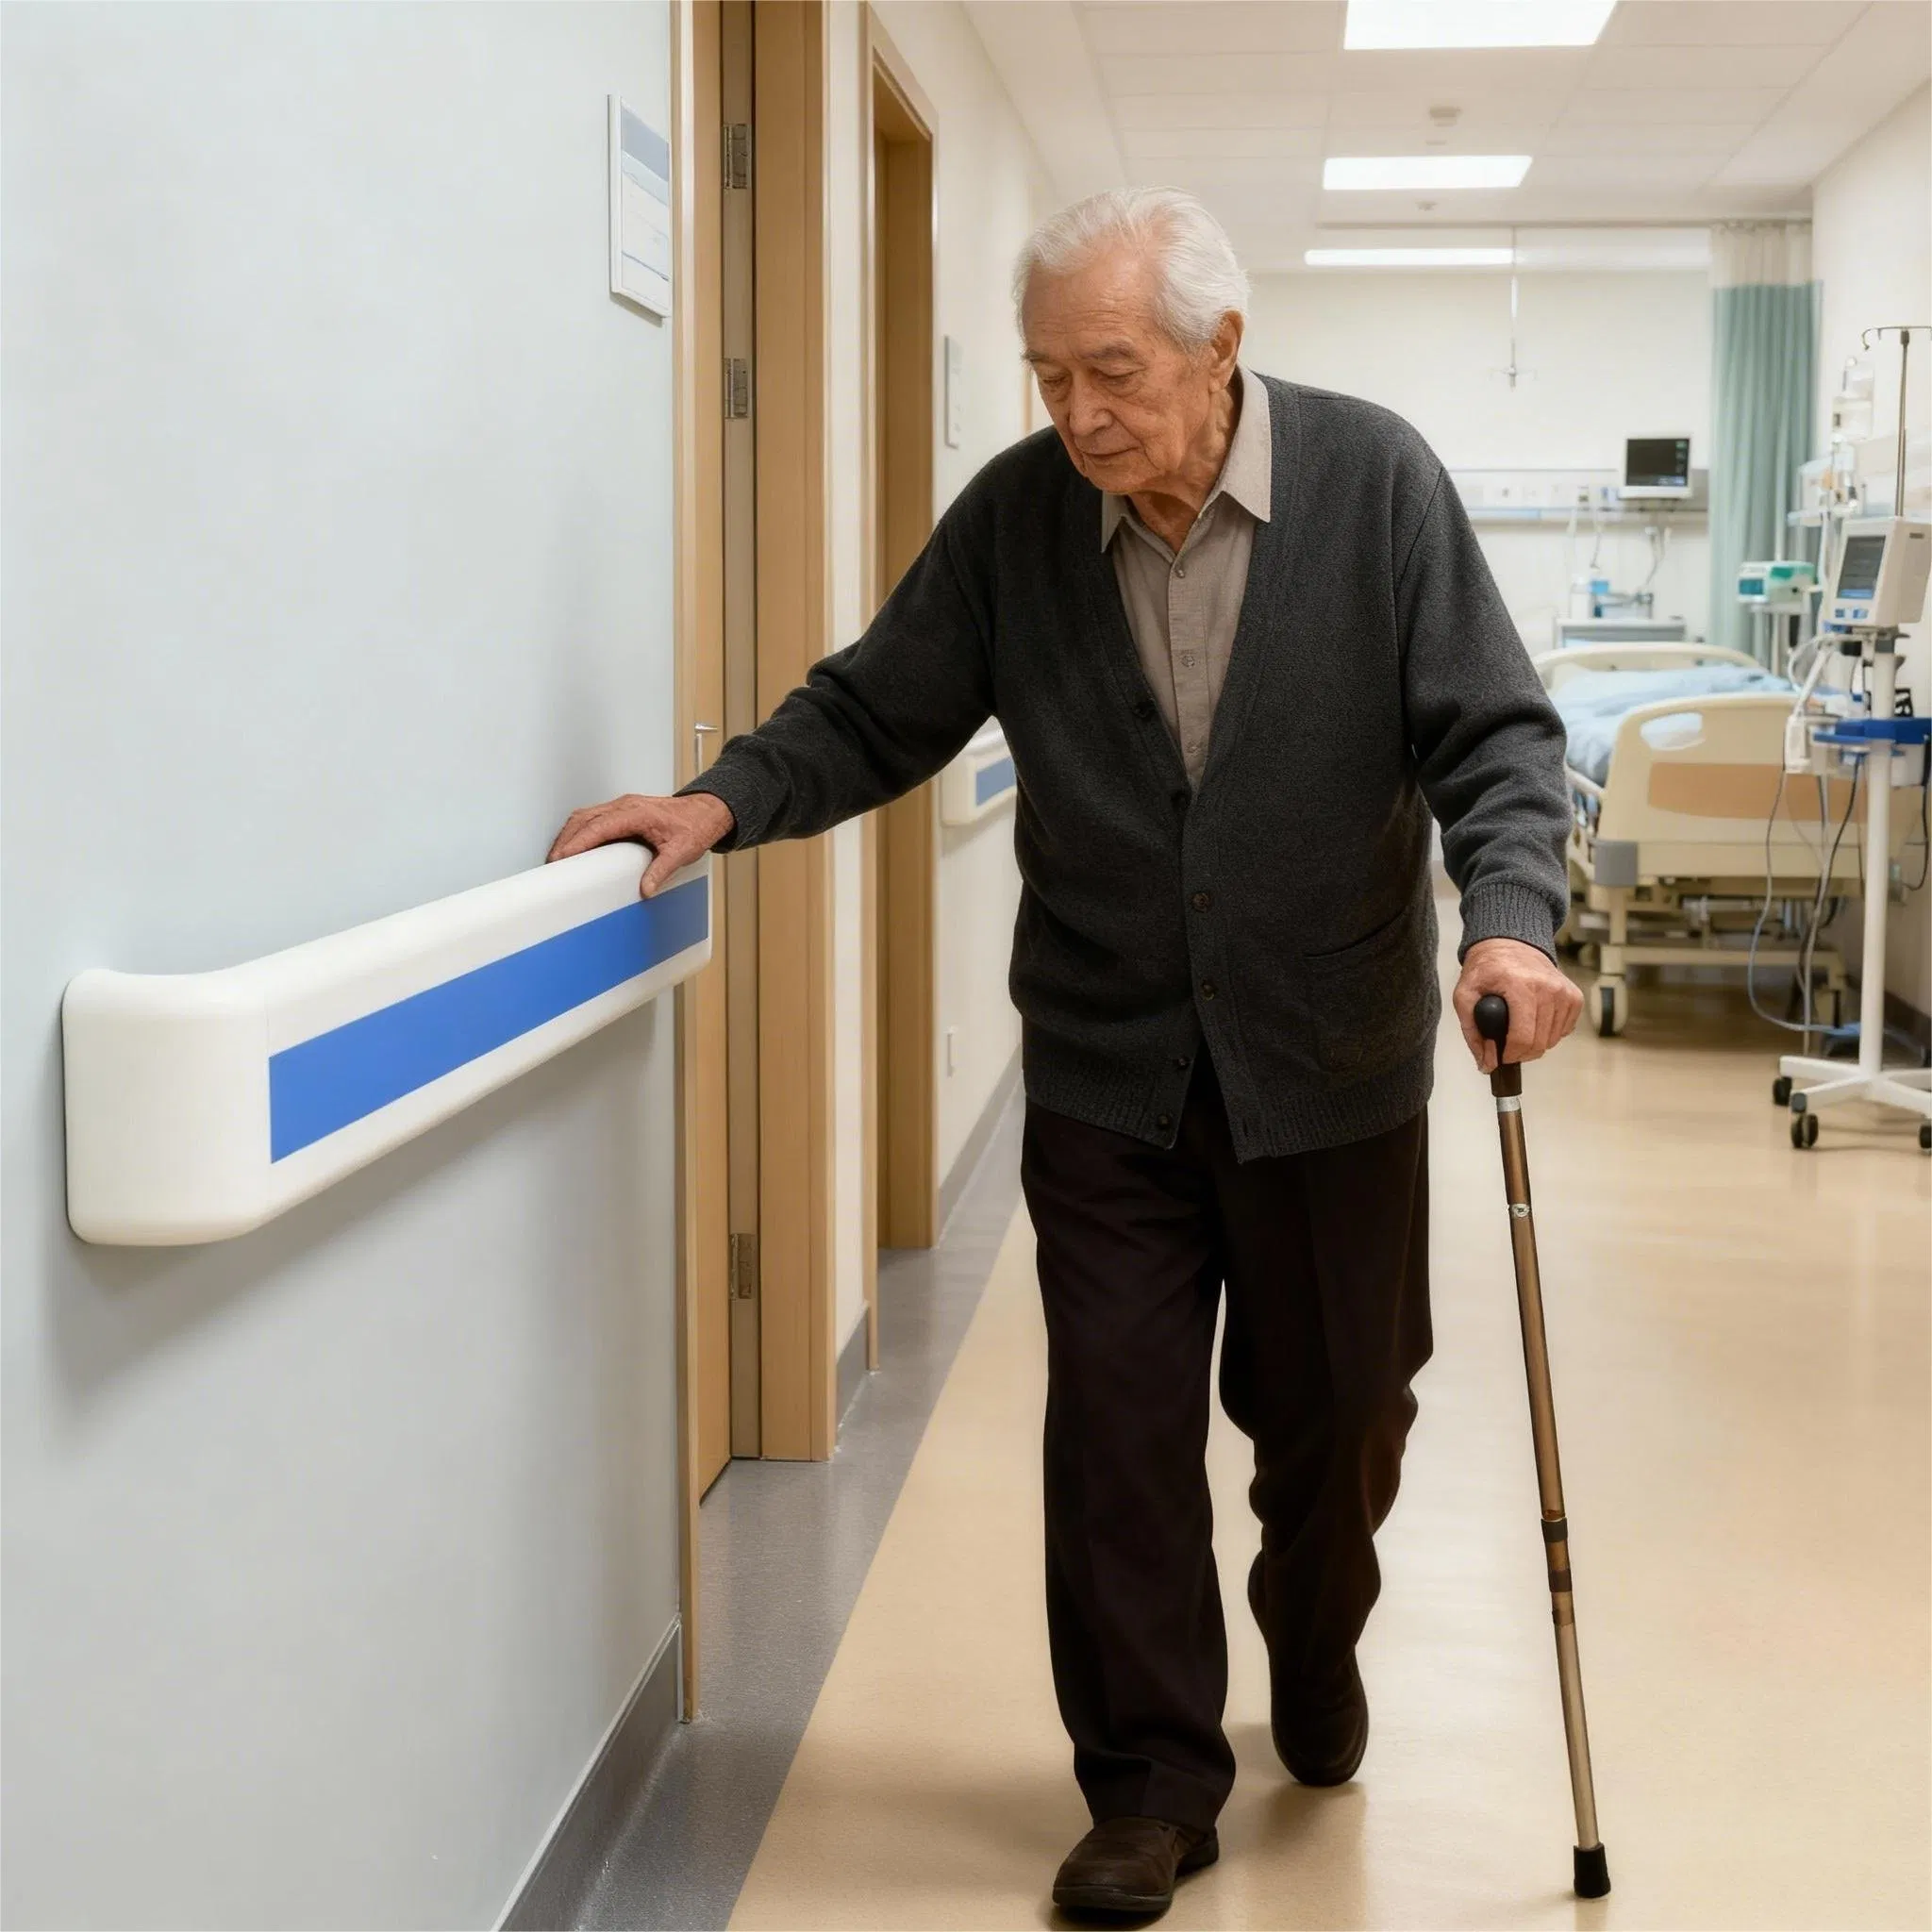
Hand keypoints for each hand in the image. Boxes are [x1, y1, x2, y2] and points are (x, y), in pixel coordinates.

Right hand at [547, 791, 734, 897]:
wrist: (705, 812)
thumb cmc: (695, 827)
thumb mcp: (681, 852)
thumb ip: (661, 871)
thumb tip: (645, 890)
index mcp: (636, 813)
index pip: (598, 827)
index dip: (577, 842)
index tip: (562, 857)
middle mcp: (625, 806)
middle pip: (583, 819)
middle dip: (564, 841)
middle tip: (552, 864)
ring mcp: (621, 806)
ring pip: (584, 816)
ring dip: (568, 835)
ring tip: (557, 859)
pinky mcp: (620, 811)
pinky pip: (591, 817)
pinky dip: (578, 831)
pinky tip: (573, 846)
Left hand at [1453, 938, 1582, 1072]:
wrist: (1509, 944)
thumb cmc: (1487, 969)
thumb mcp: (1465, 995)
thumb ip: (1471, 1032)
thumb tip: (1486, 1064)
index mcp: (1519, 985)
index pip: (1523, 1037)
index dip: (1510, 1055)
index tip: (1500, 1056)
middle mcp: (1547, 987)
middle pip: (1540, 1042)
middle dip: (1521, 1053)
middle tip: (1507, 1046)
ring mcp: (1564, 991)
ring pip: (1553, 1040)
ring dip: (1535, 1043)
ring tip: (1519, 1029)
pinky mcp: (1574, 996)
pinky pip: (1564, 1030)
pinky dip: (1549, 1033)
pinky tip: (1534, 1020)